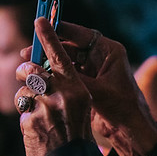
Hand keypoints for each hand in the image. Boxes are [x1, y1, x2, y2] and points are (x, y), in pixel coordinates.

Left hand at [15, 18, 91, 155]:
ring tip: (37, 112)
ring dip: (25, 98)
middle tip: (25, 74)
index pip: (61, 56)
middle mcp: (63, 95)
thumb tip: (44, 70)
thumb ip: (66, 87)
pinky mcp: (30, 121)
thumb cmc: (76, 134)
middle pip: (34, 70)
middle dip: (25, 71)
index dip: (50, 36)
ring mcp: (45, 108)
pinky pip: (21, 110)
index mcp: (78, 89)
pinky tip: (36, 129)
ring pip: (24, 90)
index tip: (40, 18)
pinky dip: (26, 117)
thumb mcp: (80, 107)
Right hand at [41, 20, 156, 155]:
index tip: (40, 26)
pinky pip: (66, 74)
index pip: (81, 35)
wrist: (130, 129)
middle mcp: (101, 57)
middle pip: (70, 46)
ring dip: (48, 63)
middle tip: (26, 52)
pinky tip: (38, 78)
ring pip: (66, 60)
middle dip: (49, 48)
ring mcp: (93, 69)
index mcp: (109, 51)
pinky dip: (54, 75)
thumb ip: (74, 79)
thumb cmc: (122, 107)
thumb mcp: (96, 91)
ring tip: (28, 66)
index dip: (60, 30)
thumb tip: (47, 71)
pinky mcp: (86, 82)